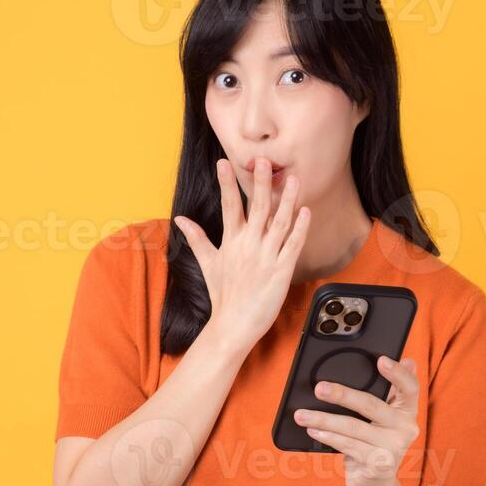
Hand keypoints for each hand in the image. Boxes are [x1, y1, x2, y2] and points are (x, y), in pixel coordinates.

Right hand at [174, 157, 310, 352]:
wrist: (233, 325)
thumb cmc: (222, 295)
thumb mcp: (207, 263)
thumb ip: (197, 238)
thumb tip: (180, 219)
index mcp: (231, 241)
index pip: (228, 205)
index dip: (227, 183)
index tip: (224, 162)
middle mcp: (248, 245)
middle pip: (257, 207)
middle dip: (260, 182)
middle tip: (264, 160)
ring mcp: (266, 257)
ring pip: (279, 221)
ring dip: (287, 199)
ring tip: (293, 179)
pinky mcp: (282, 271)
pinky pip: (293, 245)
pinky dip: (300, 228)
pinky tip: (306, 211)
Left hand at [294, 356, 420, 485]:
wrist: (376, 485)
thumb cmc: (374, 443)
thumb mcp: (382, 419)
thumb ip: (388, 392)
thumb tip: (405, 360)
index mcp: (407, 411)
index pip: (410, 388)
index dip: (398, 373)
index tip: (380, 360)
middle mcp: (405, 428)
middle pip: (372, 405)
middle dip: (342, 394)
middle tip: (319, 388)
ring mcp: (393, 448)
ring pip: (352, 427)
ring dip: (323, 420)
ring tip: (301, 415)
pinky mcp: (378, 464)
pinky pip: (347, 445)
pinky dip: (327, 437)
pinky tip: (313, 431)